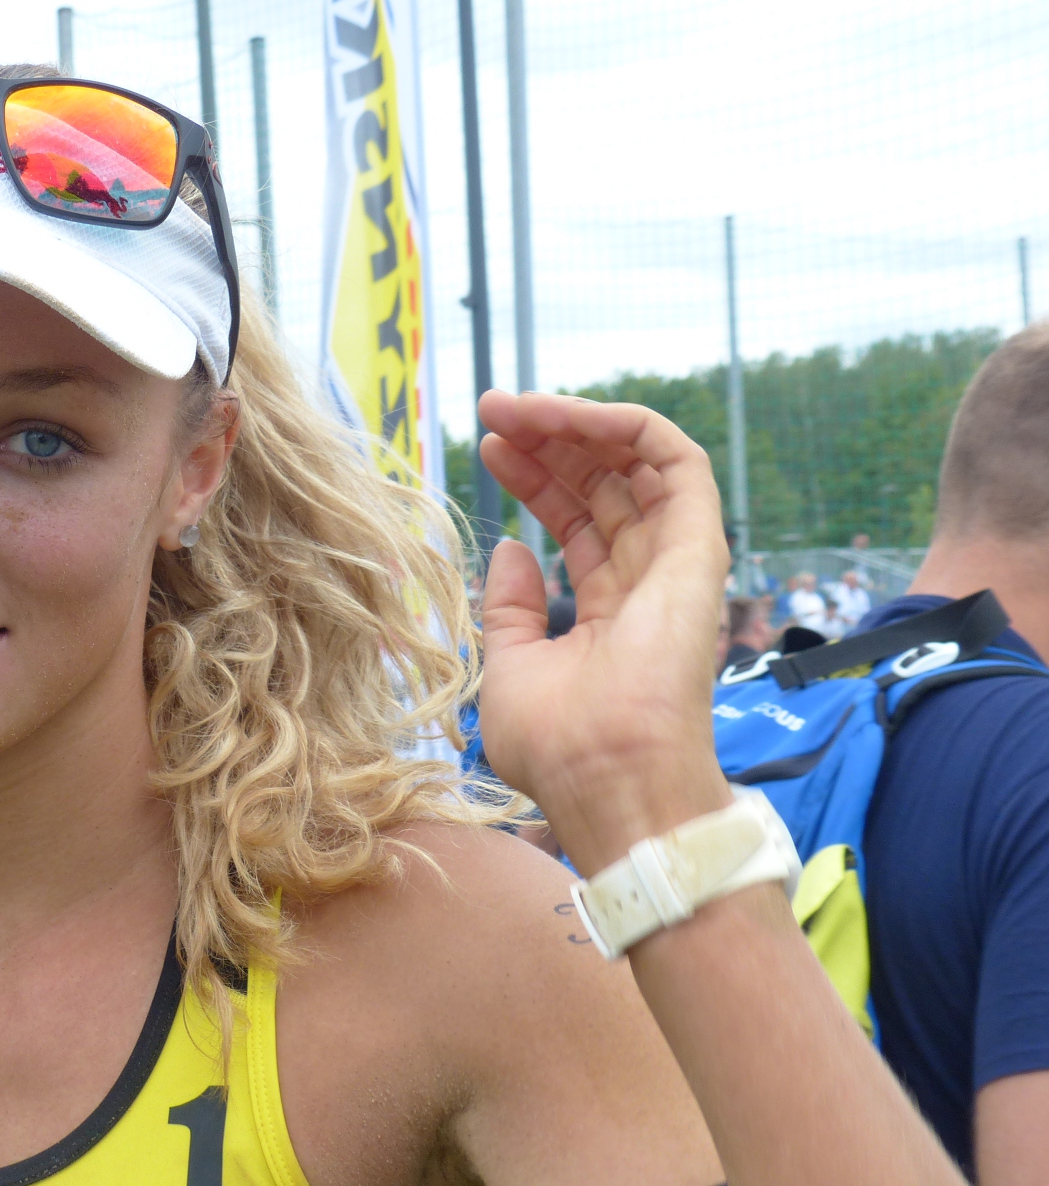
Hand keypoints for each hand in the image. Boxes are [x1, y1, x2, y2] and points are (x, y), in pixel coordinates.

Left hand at [473, 391, 731, 875]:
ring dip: (576, 424)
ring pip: (635, 463)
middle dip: (548, 440)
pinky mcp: (699, 546)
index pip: (577, 522)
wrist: (606, 776)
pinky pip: (676, 461)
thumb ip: (511, 609)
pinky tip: (570, 416)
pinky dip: (626, 426)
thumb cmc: (558, 745)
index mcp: (610, 611)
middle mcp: (647, 580)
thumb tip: (511, 549)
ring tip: (514, 408)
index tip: (487, 448)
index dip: (535, 478)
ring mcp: (676, 561)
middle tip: (492, 410)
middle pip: (602, 484)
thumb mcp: (510, 667)